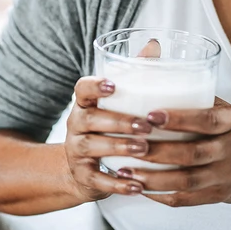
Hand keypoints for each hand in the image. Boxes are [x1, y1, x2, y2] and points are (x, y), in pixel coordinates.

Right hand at [63, 76, 152, 202]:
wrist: (82, 170)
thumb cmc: (107, 127)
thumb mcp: (115, 103)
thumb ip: (133, 74)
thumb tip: (154, 44)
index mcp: (85, 104)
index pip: (81, 89)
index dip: (95, 86)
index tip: (113, 85)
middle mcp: (76, 125)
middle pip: (89, 119)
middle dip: (118, 121)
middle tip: (145, 125)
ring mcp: (77, 151)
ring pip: (93, 147)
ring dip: (119, 147)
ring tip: (144, 149)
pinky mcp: (83, 176)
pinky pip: (98, 180)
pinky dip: (118, 184)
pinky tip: (138, 185)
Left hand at [120, 98, 230, 207]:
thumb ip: (200, 99)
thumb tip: (158, 74)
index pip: (206, 120)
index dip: (178, 119)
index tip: (150, 115)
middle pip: (192, 153)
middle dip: (157, 151)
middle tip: (129, 145)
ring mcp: (226, 175)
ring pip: (187, 181)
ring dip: (154, 178)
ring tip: (126, 173)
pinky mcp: (219, 195)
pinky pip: (189, 200)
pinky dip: (164, 196)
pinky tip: (143, 190)